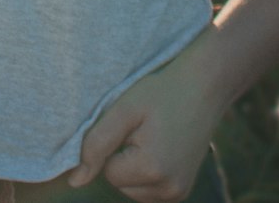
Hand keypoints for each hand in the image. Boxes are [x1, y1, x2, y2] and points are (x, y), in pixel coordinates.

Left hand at [67, 31, 228, 201]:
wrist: (203, 87)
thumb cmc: (160, 93)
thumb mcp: (124, 110)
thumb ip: (96, 144)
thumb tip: (75, 181)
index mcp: (152, 170)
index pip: (107, 171)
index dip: (113, 144)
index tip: (132, 123)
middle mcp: (168, 191)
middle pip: (119, 184)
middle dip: (122, 157)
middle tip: (143, 127)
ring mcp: (178, 194)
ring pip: (132, 188)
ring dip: (133, 166)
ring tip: (151, 135)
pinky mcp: (182, 191)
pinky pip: (147, 189)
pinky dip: (145, 171)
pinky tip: (158, 146)